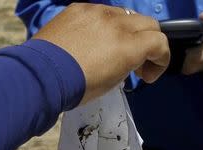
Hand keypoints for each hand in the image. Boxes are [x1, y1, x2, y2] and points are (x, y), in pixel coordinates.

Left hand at [33, 3, 169, 103]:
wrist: (41, 76)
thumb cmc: (76, 87)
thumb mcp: (110, 84)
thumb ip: (126, 66)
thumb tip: (126, 61)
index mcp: (128, 45)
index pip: (160, 42)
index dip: (161, 60)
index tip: (147, 75)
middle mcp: (116, 23)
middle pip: (148, 23)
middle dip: (148, 43)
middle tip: (135, 62)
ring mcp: (96, 12)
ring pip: (124, 15)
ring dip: (125, 31)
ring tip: (110, 49)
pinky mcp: (78, 8)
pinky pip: (99, 12)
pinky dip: (102, 25)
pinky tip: (89, 40)